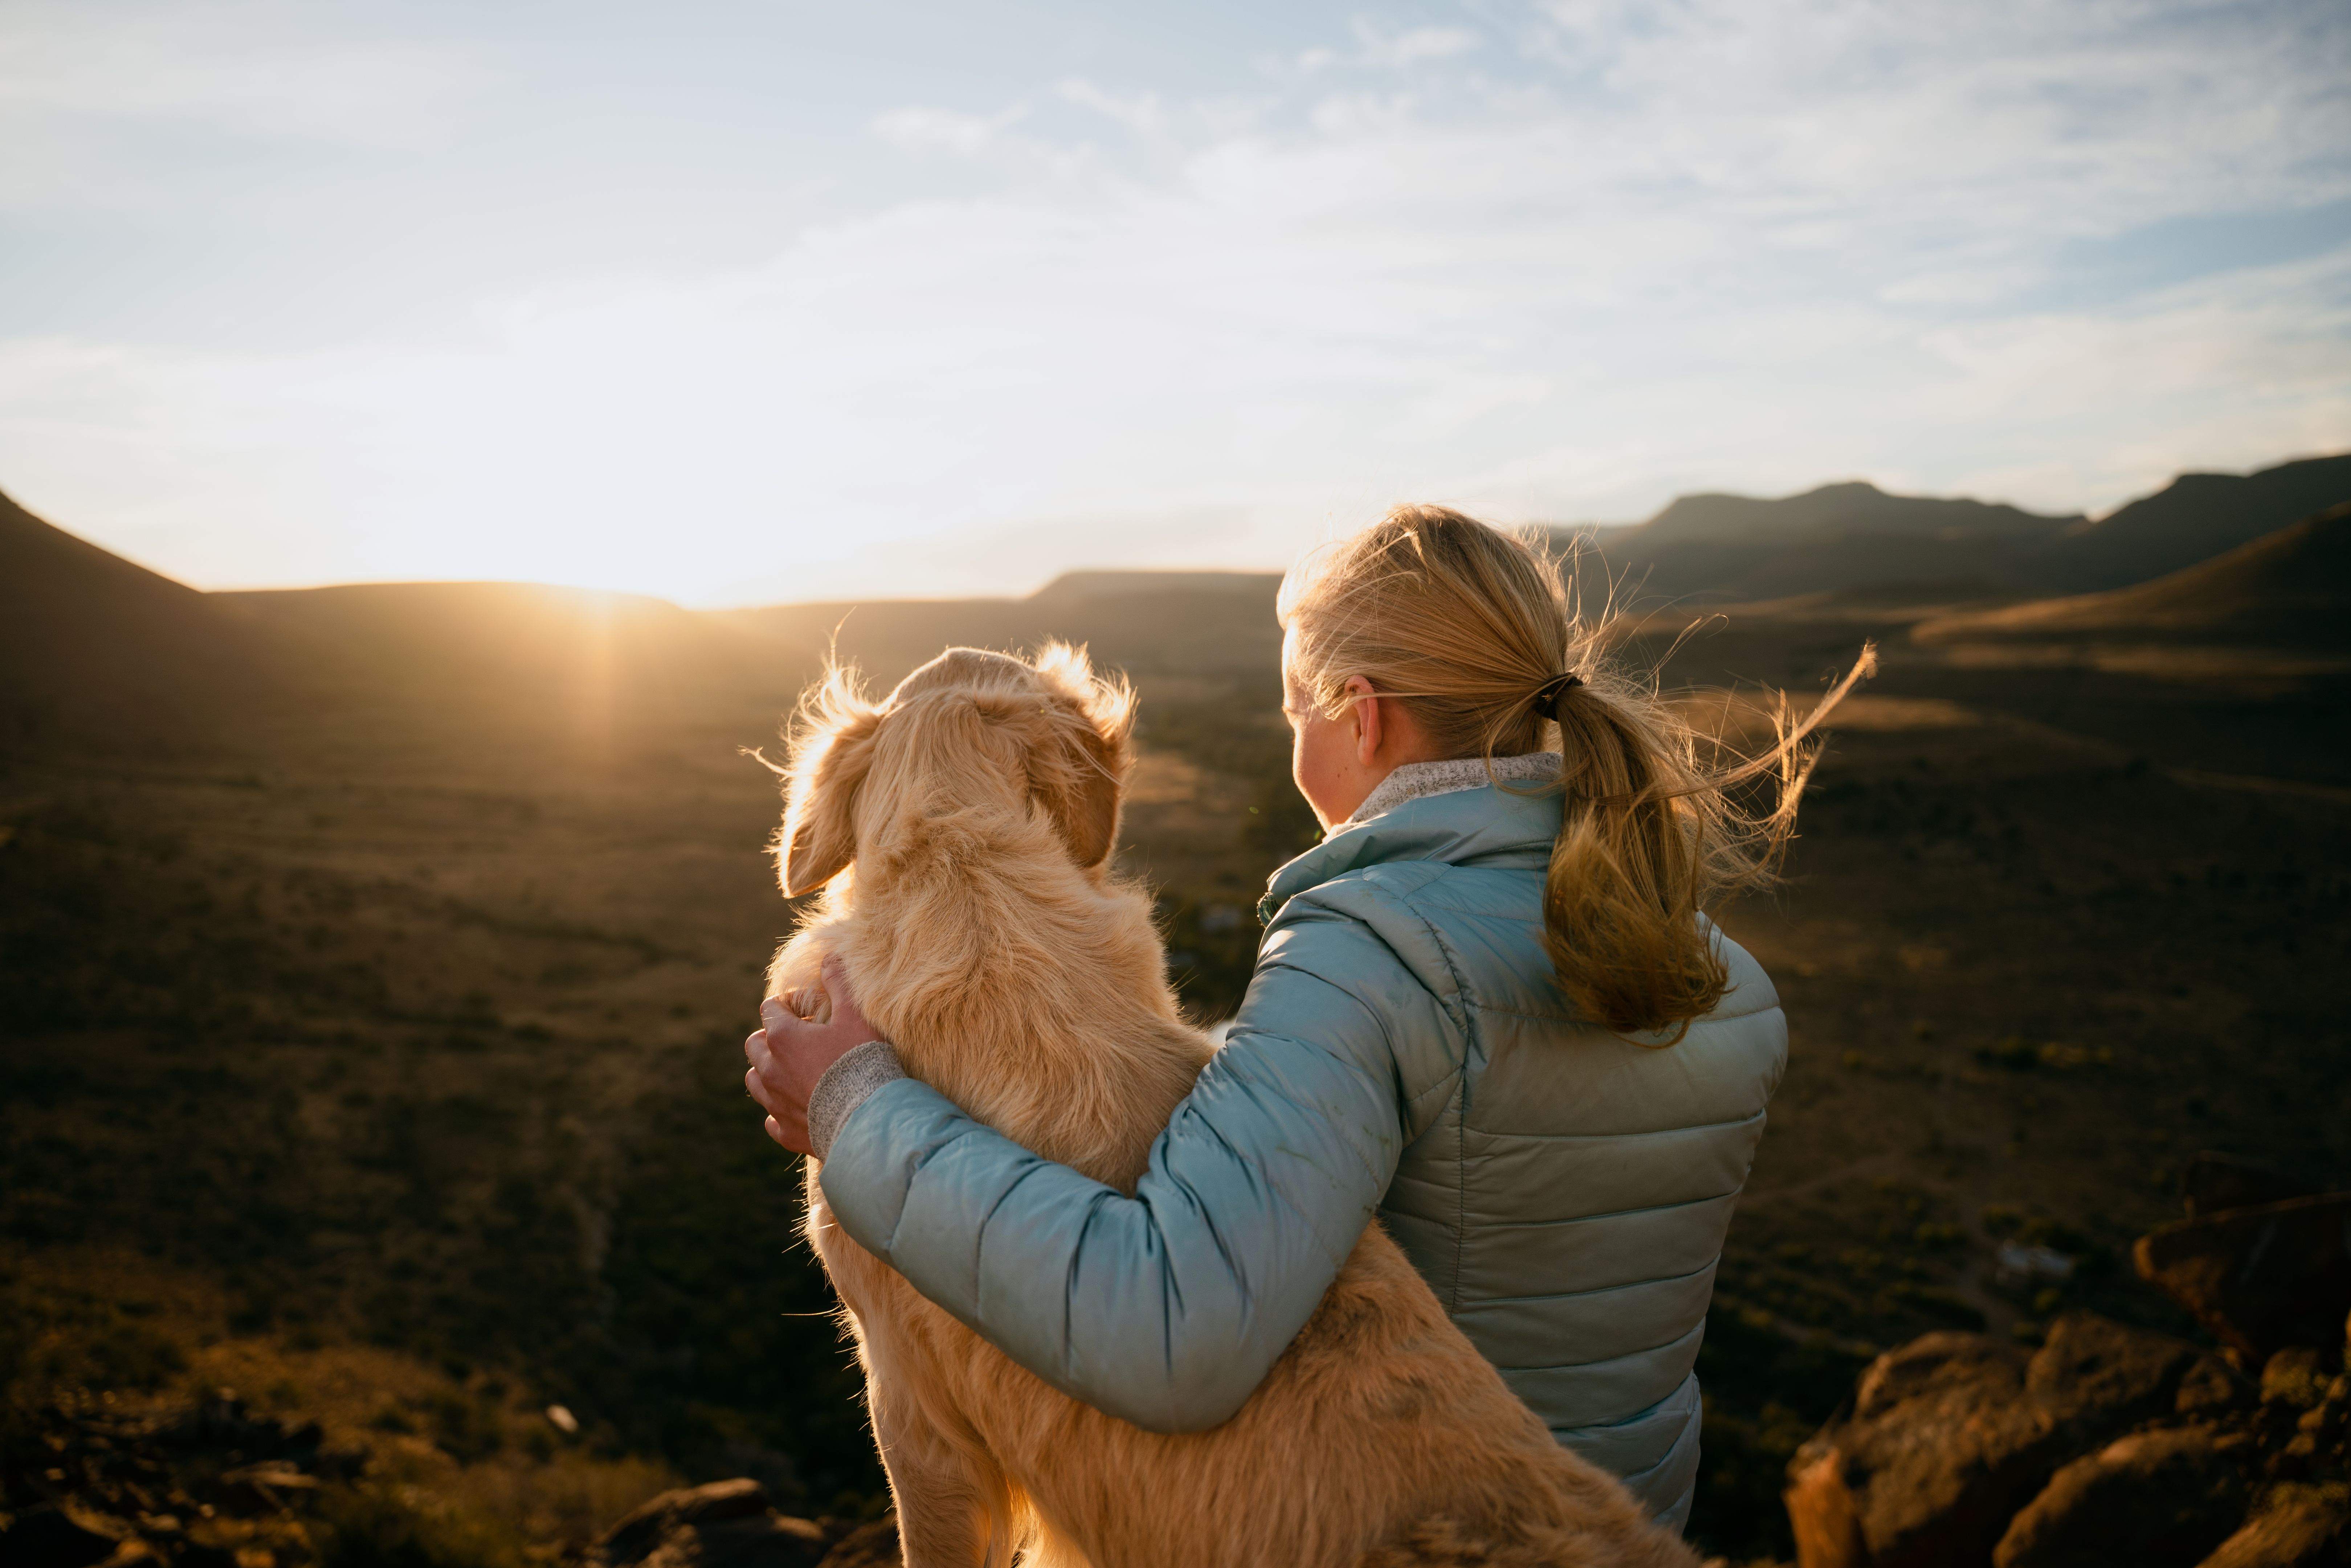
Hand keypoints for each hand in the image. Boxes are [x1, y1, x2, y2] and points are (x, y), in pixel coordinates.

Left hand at [743, 953, 878, 1154]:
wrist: (868, 1117)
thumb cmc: (862, 1061)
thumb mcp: (855, 1015)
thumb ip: (839, 983)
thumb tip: (829, 957)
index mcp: (783, 1037)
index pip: (770, 1009)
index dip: (787, 1004)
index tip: (806, 1008)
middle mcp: (770, 1069)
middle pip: (754, 1044)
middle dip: (770, 1037)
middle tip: (798, 1038)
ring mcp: (775, 1102)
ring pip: (755, 1080)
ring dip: (768, 1071)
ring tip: (792, 1070)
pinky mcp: (785, 1131)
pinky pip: (770, 1118)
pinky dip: (779, 1109)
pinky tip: (798, 1105)